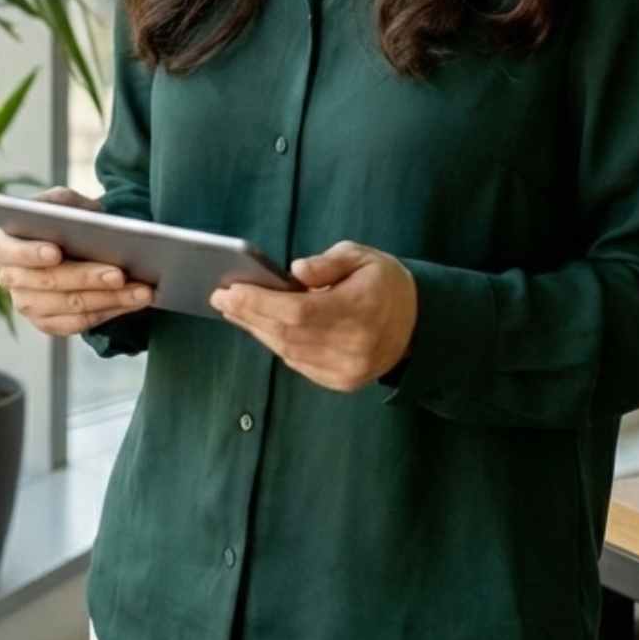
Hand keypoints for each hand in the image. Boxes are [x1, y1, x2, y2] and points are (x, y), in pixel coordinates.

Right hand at [0, 186, 152, 335]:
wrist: (72, 245)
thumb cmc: (65, 219)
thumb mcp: (63, 202)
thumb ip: (65, 203)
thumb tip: (86, 216)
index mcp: (4, 245)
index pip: (11, 251)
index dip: (32, 253)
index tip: (56, 253)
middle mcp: (10, 279)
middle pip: (49, 282)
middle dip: (87, 278)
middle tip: (119, 274)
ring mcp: (27, 306)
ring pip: (70, 307)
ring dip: (110, 299)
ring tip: (142, 290)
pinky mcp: (48, 324)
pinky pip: (80, 324)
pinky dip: (110, 312)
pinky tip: (135, 302)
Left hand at [209, 239, 416, 391]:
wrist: (418, 325)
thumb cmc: (384, 283)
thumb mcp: (363, 257)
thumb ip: (329, 263)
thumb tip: (295, 270)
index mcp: (360, 309)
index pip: (299, 311)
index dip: (260, 302)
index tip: (231, 290)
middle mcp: (354, 345)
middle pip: (287, 333)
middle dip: (248, 314)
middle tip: (220, 298)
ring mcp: (347, 369)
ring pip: (289, 351)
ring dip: (257, 330)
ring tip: (233, 310)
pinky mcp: (342, 382)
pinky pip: (298, 363)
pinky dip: (277, 344)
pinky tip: (261, 327)